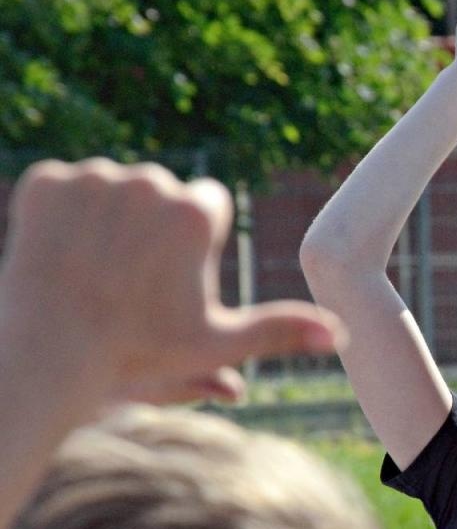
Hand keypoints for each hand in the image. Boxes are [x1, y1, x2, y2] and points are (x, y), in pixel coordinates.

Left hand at [0, 159, 341, 409]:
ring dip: (109, 218)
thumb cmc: (137, 351)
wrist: (45, 350)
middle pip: (162, 191)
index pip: (208, 203)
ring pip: (114, 188)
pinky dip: (64, 215)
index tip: (170, 277)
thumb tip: (340, 332)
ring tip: (96, 267)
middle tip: (130, 278)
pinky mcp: (44, 181)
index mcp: (194, 213)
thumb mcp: (217, 343)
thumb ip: (280, 328)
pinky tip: (63, 252)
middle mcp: (148, 181)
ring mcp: (92, 177)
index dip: (194, 243)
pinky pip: (65, 187)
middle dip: (152, 226)